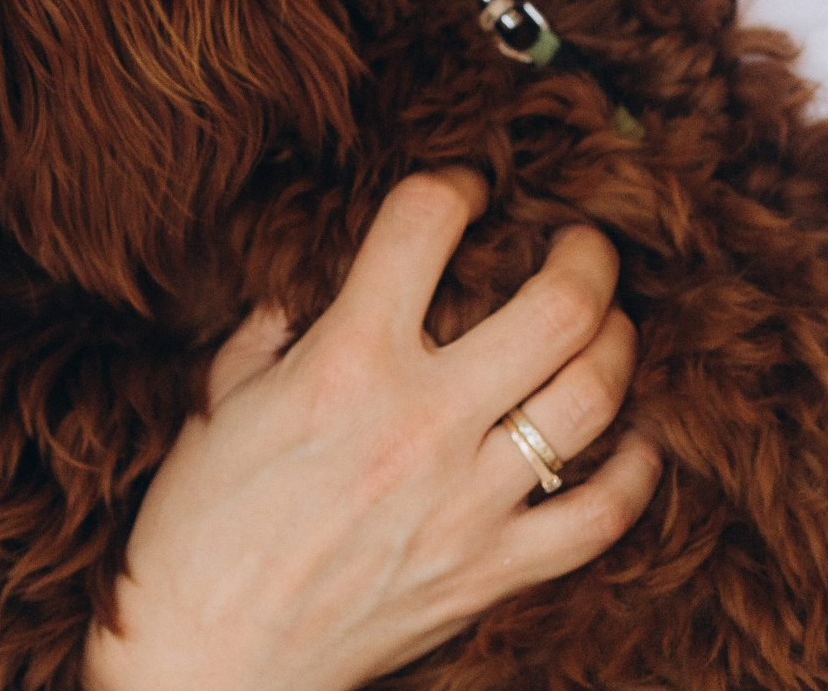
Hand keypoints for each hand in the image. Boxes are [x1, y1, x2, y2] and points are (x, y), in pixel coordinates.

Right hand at [87, 170, 657, 690]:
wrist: (208, 661)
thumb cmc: (194, 529)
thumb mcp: (219, 402)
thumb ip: (273, 332)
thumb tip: (311, 291)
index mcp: (343, 363)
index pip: (422, 226)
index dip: (452, 184)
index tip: (463, 187)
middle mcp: (421, 420)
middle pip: (555, 308)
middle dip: (584, 257)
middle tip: (582, 243)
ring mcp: (468, 502)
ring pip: (593, 399)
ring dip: (617, 345)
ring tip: (608, 325)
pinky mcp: (491, 573)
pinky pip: (599, 516)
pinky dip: (632, 471)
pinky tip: (631, 438)